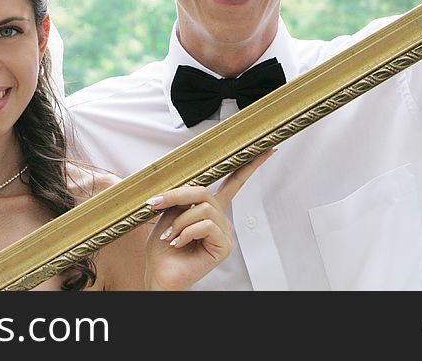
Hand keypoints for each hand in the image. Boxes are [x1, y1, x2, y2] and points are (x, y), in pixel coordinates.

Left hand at [143, 149, 274, 289]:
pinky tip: (179, 243)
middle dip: (177, 195)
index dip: (249, 165)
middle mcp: (220, 218)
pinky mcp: (223, 246)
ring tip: (171, 236)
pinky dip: (186, 232)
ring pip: (203, 209)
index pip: (232, 182)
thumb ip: (180, 197)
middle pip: (205, 191)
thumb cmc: (163, 247)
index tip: (266, 149)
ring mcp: (223, 232)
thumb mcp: (168, 213)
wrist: (160, 273)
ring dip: (179, 221)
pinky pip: (205, 226)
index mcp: (209, 208)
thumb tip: (181, 182)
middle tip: (155, 204)